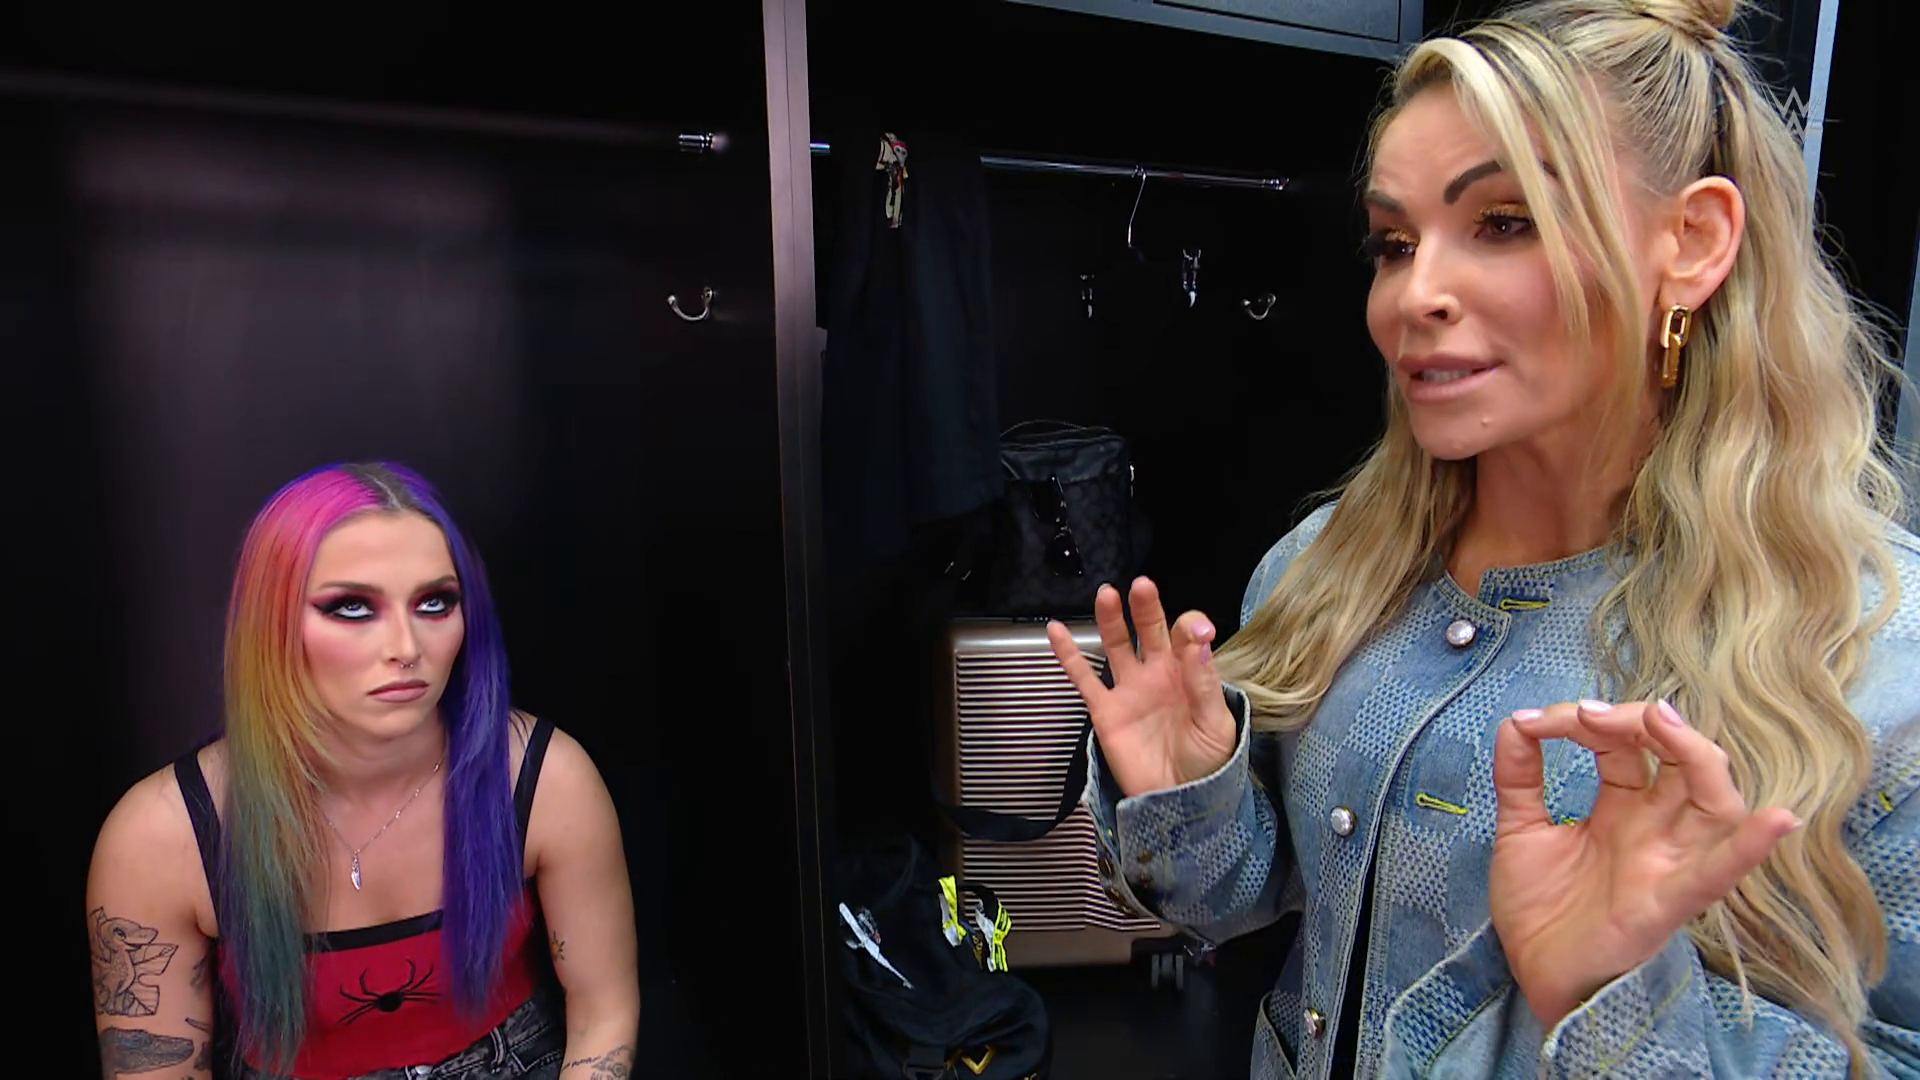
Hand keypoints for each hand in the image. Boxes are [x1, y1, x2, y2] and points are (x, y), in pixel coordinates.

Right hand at [1046, 577, 1237, 797]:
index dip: (1191, 628)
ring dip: (1111, 619)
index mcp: (1190, 674)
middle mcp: (1158, 674)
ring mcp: (1130, 690)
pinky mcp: (1106, 710)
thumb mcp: (1216, 724)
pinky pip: (1083, 678)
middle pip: (1150, 629)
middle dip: (1146, 607)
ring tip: (1108, 594)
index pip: (1188, 637)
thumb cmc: (1207, 764)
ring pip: (1116, 644)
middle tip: (1142, 587)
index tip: (1197, 631)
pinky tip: (1057, 630)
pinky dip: (1068, 655)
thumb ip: (1205, 684)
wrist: (1179, 803)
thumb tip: (1198, 643)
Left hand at [1489, 699, 1801, 1028]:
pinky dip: (1750, 847)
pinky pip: (1719, 873)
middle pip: (1681, 759)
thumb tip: (1515, 721)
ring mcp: (1668, 861)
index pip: (1625, 744)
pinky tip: (1776, 820)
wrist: (1537, 977)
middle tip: (1591, 714)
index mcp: (1624, 807)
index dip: (1587, 722)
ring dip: (1695, 754)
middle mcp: (1656, 828)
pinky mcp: (1668, 901)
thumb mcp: (1522, 830)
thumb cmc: (1543, 911)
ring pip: (1714, 801)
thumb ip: (1519, 776)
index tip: (1537, 721)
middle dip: (1644, 722)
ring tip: (1663, 722)